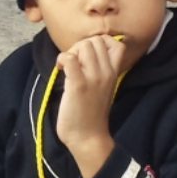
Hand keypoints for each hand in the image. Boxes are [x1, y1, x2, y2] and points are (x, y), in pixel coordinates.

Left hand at [55, 35, 124, 177]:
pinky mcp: (78, 85)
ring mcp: (93, 78)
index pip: (116, 43)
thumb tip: (83, 55)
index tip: (87, 55)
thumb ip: (98, 71)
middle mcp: (106, 73)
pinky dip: (62, 60)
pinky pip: (70, 58)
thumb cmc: (90, 113)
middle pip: (96, 40)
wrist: (87, 137)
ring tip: (66, 67)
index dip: (99, 42)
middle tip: (73, 62)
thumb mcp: (102, 88)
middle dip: (80, 45)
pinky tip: (59, 70)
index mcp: (114, 73)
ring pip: (84, 45)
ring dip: (71, 52)